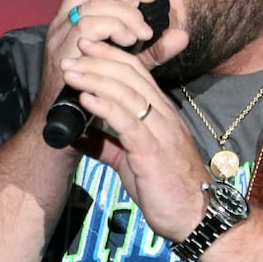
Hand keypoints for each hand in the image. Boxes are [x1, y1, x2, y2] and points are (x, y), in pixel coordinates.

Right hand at [34, 0, 185, 117]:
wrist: (64, 128)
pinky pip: (87, 27)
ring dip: (123, 15)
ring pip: (92, 4)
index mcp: (75, 18)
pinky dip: (113, 29)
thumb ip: (153, 50)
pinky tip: (128, 44)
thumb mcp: (129, 65)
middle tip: (144, 14)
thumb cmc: (95, 95)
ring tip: (139, 36)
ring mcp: (60, 36)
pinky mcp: (61, 54)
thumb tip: (183, 34)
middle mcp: (63, 21)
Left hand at [60, 35, 210, 242]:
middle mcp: (163, 116)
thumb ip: (107, 144)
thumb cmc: (164, 189)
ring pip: (127, 93)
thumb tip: (78, 136)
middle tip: (71, 54)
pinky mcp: (153, 151)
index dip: (111, 55)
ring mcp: (161, 132)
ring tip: (70, 72)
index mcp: (161, 114)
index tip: (86, 45)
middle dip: (98, 61)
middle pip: (130, 76)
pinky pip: (128, 122)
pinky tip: (86, 99)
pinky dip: (104, 107)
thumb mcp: (130, 161)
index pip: (137, 73)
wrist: (192, 217)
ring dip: (95, 79)